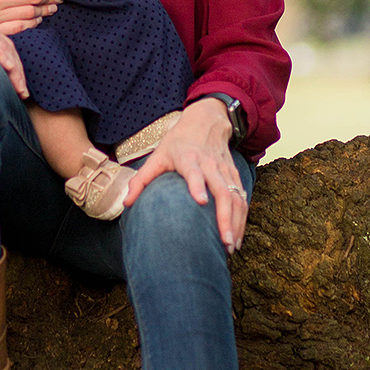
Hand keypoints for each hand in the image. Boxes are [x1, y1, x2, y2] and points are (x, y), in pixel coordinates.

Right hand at [0, 0, 28, 97]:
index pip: (1, 44)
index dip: (12, 64)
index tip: (16, 82)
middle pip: (8, 47)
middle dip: (19, 71)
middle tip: (23, 91)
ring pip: (4, 47)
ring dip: (15, 70)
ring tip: (20, 89)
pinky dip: (3, 58)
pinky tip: (10, 71)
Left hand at [122, 97, 248, 251]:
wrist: (206, 122)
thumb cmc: (178, 142)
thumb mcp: (158, 155)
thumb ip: (142, 179)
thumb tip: (126, 203)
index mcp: (188, 158)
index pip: (194, 172)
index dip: (197, 185)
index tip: (200, 202)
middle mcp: (210, 165)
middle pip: (222, 191)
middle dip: (224, 218)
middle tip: (224, 242)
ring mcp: (225, 171)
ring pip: (236, 197)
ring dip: (236, 223)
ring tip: (231, 246)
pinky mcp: (235, 175)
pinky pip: (242, 198)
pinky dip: (242, 218)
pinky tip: (237, 237)